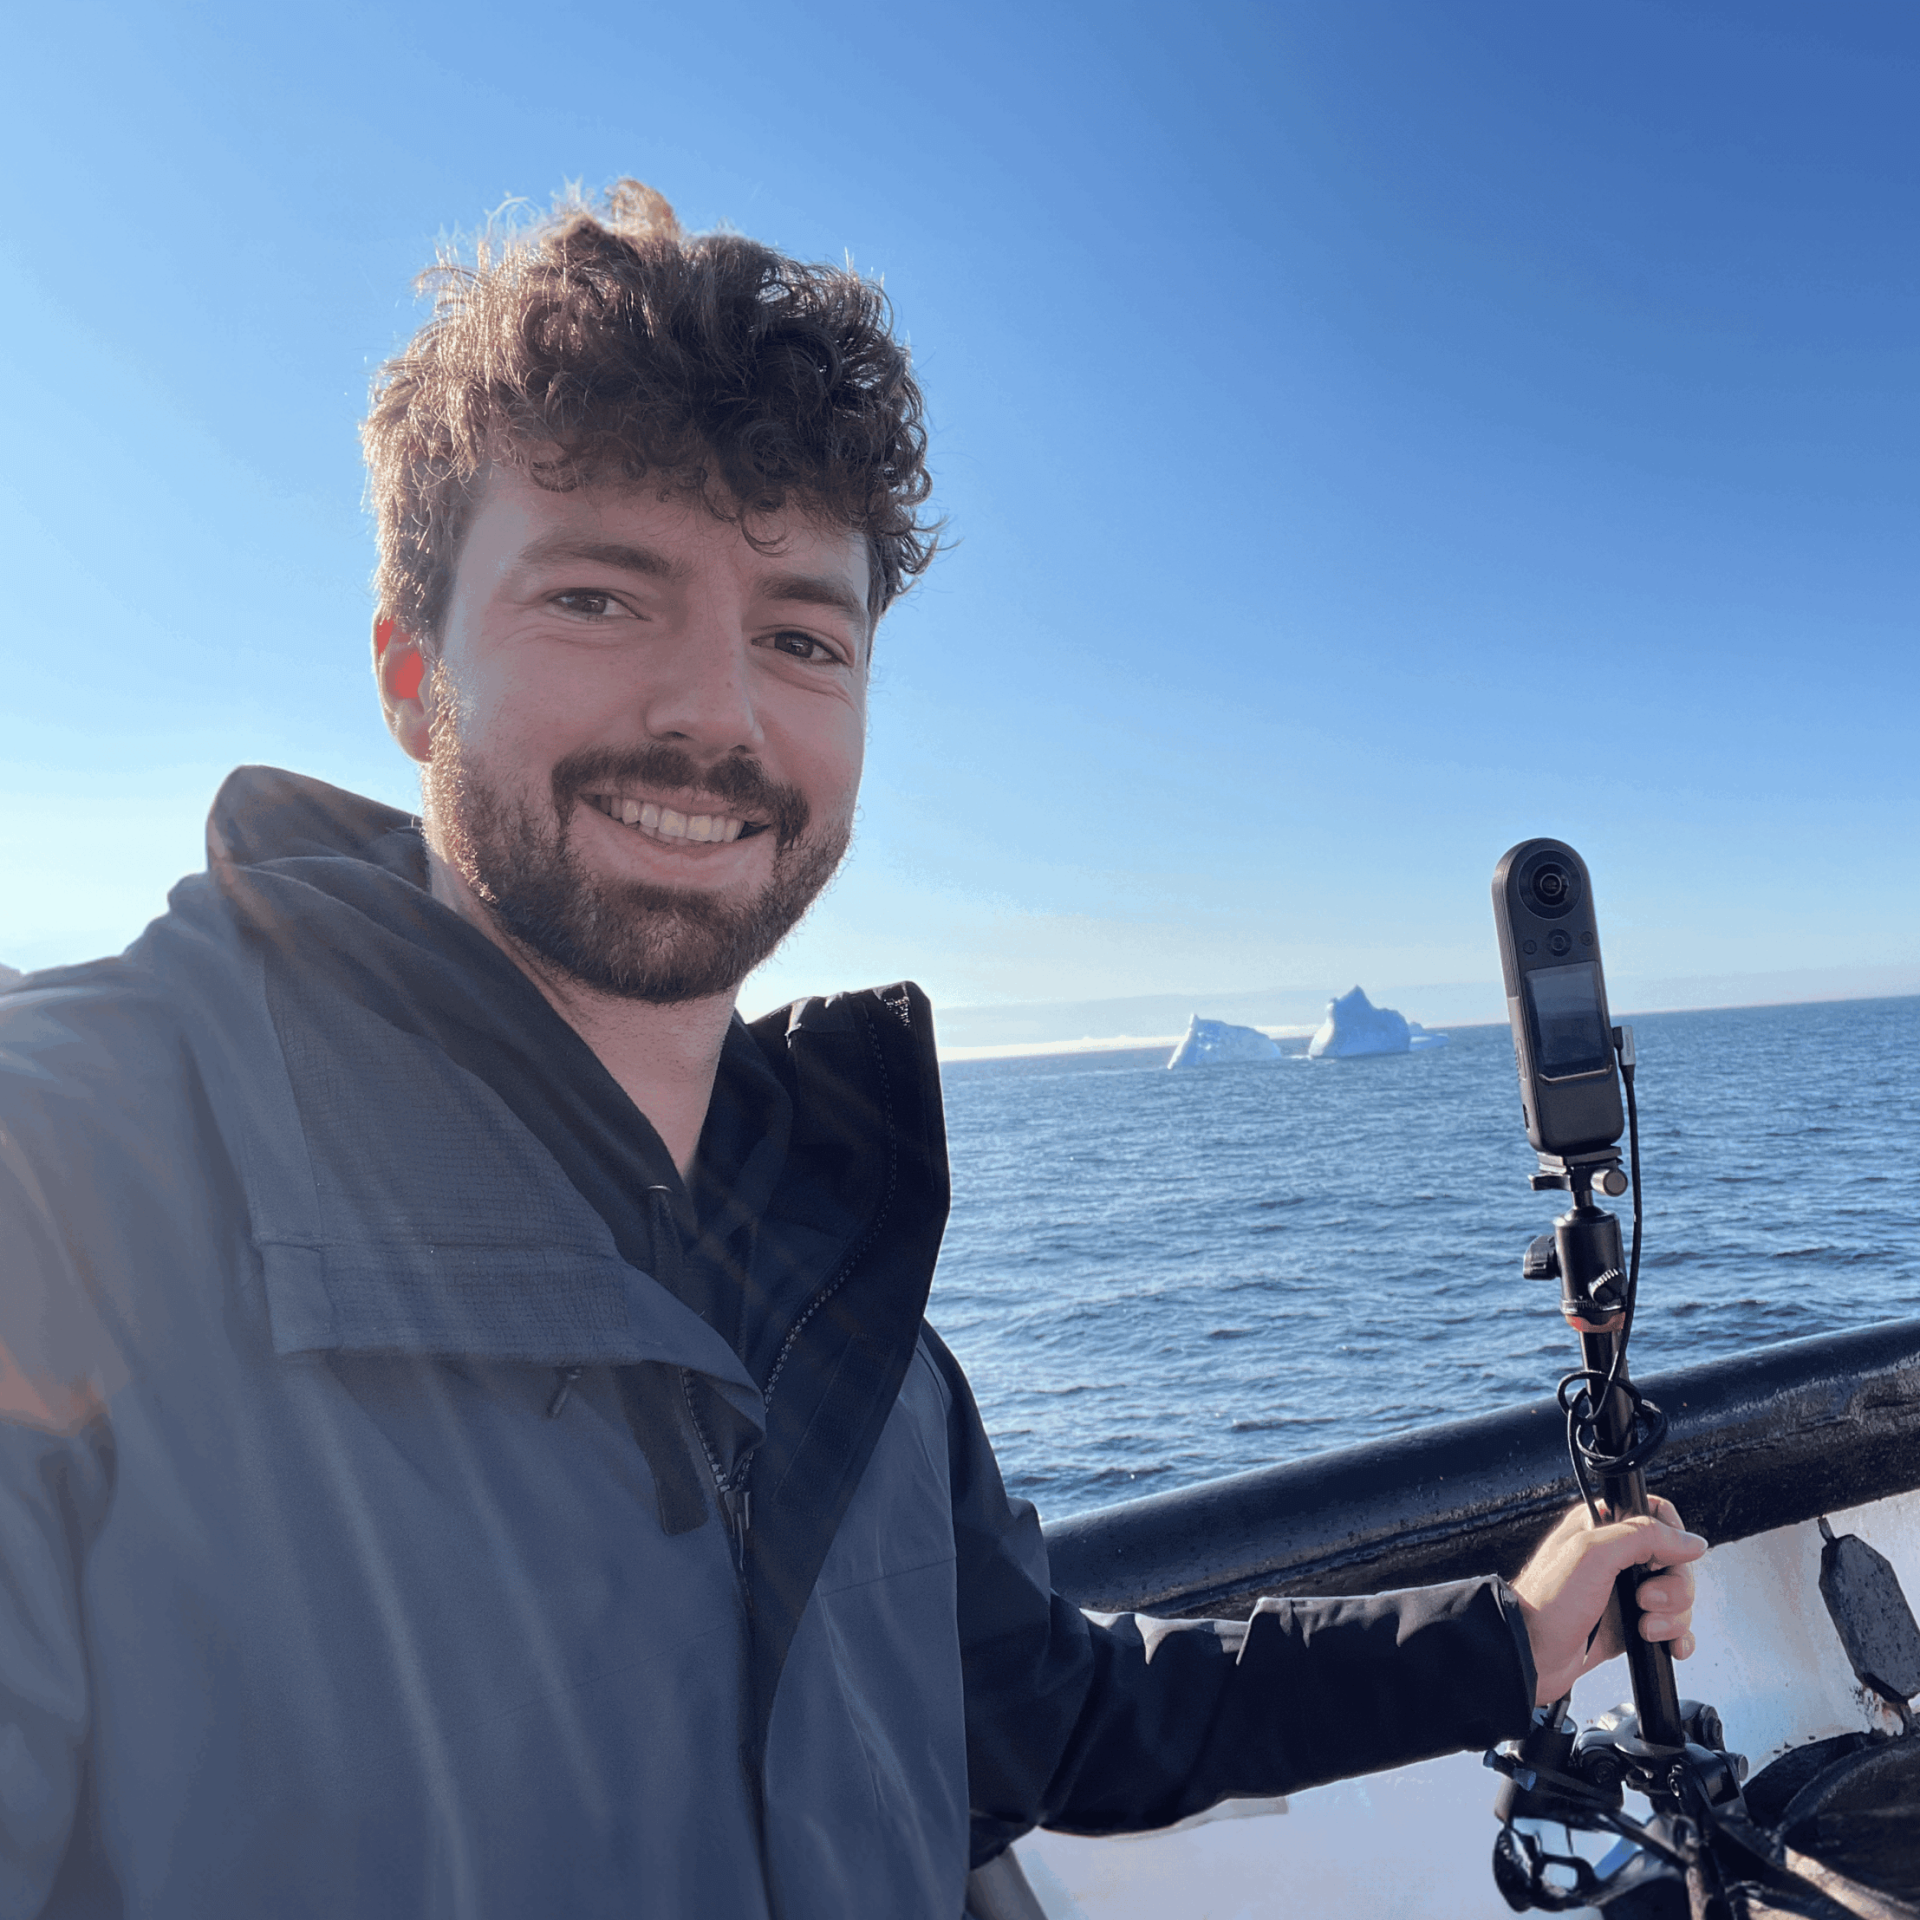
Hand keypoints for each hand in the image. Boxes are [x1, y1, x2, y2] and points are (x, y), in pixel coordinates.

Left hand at [1511, 1496, 1705, 1705]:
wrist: (1532, 1655)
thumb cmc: (1546, 1602)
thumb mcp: (1593, 1555)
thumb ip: (1643, 1537)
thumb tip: (1690, 1540)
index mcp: (1601, 1527)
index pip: (1656, 1515)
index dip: (1672, 1537)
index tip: (1664, 1559)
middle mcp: (1616, 1557)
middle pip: (1675, 1561)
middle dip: (1672, 1587)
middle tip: (1644, 1600)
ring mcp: (1625, 1592)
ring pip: (1677, 1597)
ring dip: (1672, 1616)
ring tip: (1644, 1626)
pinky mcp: (1631, 1624)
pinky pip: (1672, 1626)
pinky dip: (1677, 1636)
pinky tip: (1668, 1644)